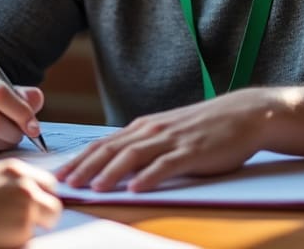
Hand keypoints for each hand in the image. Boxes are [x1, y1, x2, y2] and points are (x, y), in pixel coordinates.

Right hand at [0, 158, 60, 248]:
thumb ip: (12, 182)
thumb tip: (29, 195)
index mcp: (16, 169)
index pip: (48, 181)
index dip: (43, 195)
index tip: (35, 204)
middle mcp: (26, 185)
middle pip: (54, 201)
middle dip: (46, 212)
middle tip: (30, 220)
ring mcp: (27, 206)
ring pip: (47, 220)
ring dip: (36, 226)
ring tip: (10, 227)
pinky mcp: (23, 228)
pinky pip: (32, 236)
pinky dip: (22, 238)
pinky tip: (1, 234)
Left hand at [56, 88, 273, 191]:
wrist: (242, 114)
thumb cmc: (203, 128)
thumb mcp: (167, 134)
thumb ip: (144, 148)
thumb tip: (117, 167)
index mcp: (143, 128)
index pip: (104, 144)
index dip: (81, 159)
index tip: (61, 174)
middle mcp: (151, 131)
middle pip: (111, 150)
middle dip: (85, 167)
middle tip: (66, 183)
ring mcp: (171, 140)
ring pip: (133, 157)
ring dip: (111, 173)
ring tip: (94, 188)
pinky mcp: (191, 151)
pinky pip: (166, 165)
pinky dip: (149, 177)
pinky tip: (136, 188)